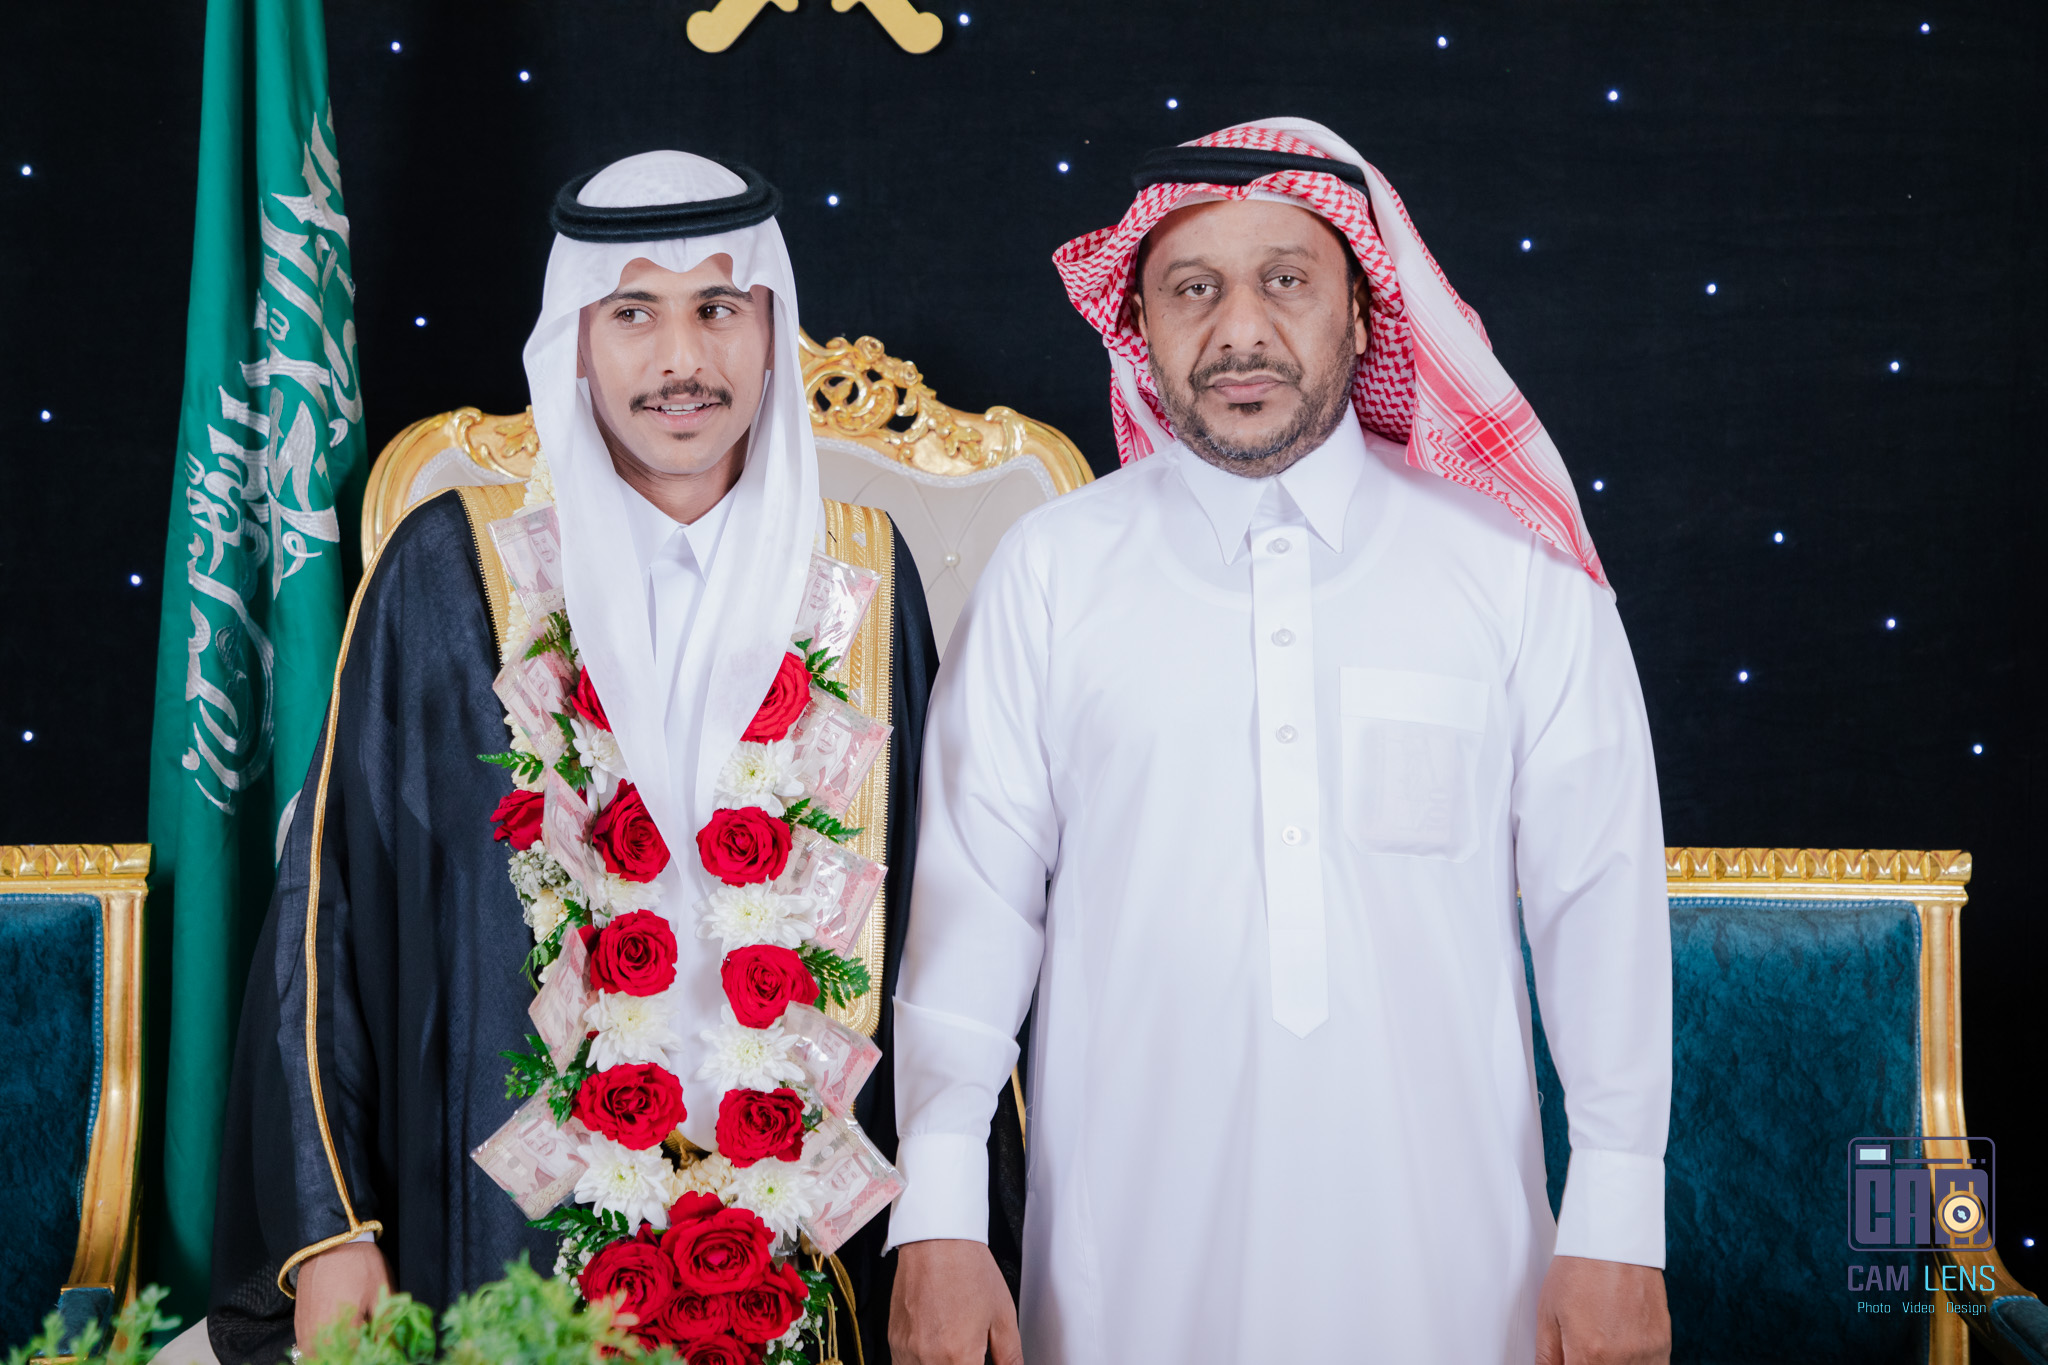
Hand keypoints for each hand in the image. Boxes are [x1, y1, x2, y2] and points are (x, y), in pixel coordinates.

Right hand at [294, 1241, 392, 1354]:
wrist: (330, 1242)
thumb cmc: (360, 1265)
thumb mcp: (382, 1293)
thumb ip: (385, 1326)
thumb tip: (392, 1349)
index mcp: (342, 1332)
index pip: (354, 1359)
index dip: (367, 1356)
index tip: (375, 1351)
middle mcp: (318, 1338)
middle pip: (333, 1360)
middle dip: (349, 1356)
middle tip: (363, 1347)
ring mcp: (304, 1332)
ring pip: (317, 1357)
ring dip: (334, 1355)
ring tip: (351, 1344)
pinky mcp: (299, 1323)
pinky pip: (307, 1347)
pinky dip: (321, 1348)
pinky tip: (337, 1339)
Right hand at [889, 1239, 1021, 1364]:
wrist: (937, 1240)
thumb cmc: (968, 1269)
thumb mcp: (1003, 1316)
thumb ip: (1010, 1357)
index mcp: (959, 1356)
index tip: (982, 1361)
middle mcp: (928, 1358)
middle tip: (971, 1351)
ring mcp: (907, 1350)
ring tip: (952, 1346)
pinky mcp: (894, 1341)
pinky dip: (922, 1363)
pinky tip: (936, 1348)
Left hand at [1535, 1255, 1668, 1364]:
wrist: (1614, 1240)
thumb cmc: (1579, 1269)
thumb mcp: (1548, 1312)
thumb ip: (1547, 1355)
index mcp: (1589, 1354)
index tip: (1568, 1360)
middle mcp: (1622, 1359)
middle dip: (1588, 1363)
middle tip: (1582, 1348)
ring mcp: (1646, 1353)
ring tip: (1600, 1344)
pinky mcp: (1663, 1344)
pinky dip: (1635, 1364)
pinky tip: (1621, 1348)